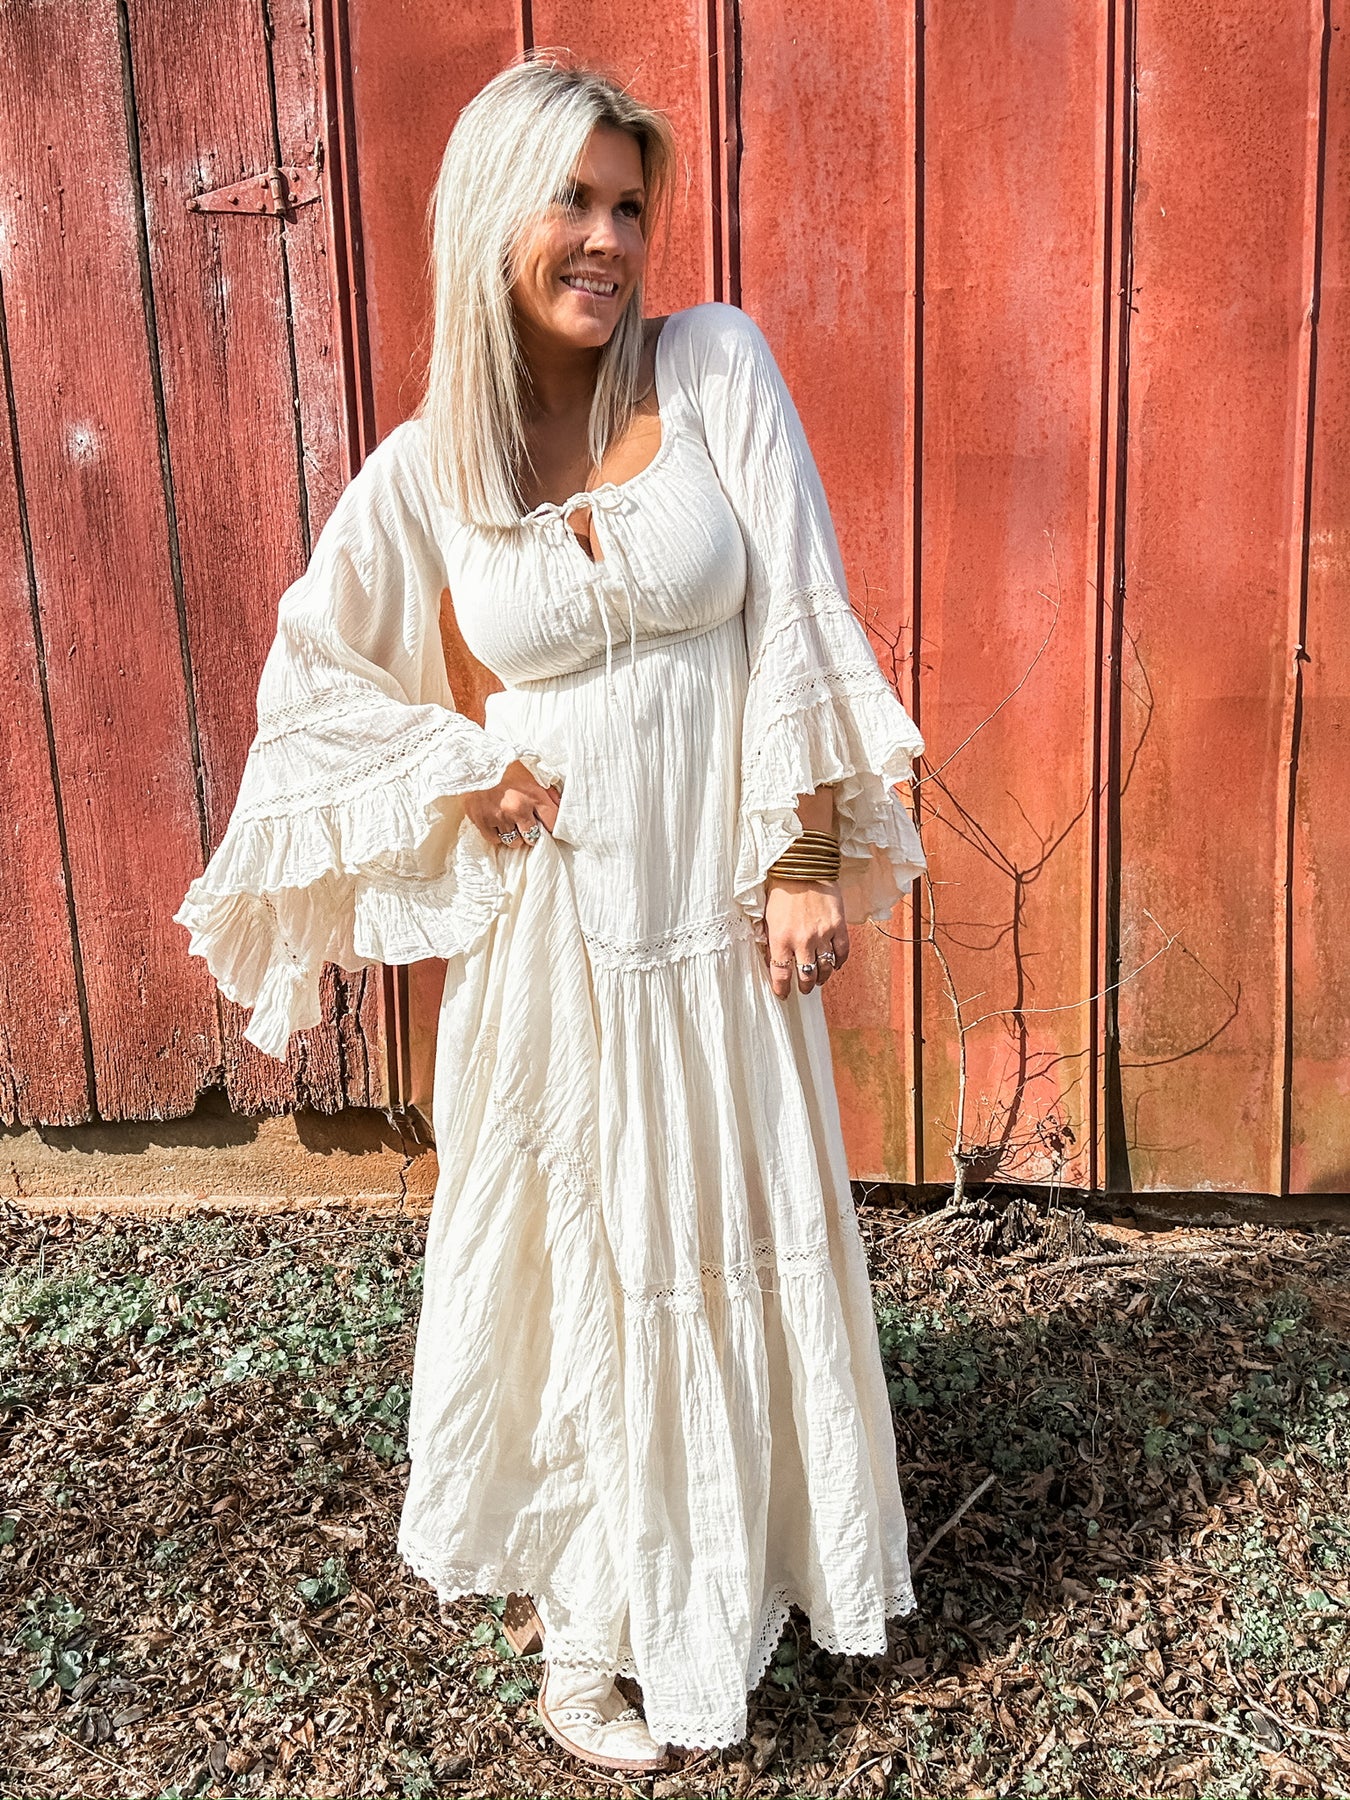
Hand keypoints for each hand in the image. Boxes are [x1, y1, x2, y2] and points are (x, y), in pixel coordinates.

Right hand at [464, 760, 560, 848]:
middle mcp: (518, 808)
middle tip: (524, 825)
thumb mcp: (532, 773)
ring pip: (514, 842)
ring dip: (513, 835)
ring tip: (508, 822)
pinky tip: (496, 823)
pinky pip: (495, 840)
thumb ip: (548, 791)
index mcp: (534, 795)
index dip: (550, 827)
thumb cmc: (505, 766)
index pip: (552, 822)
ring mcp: (500, 817)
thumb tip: (559, 807)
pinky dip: (497, 834)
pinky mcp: (483, 821)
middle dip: (530, 833)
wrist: (475, 761)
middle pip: (533, 837)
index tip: (546, 826)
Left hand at [761, 876, 848, 997]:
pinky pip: (842, 952)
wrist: (803, 864)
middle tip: (804, 987)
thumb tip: (771, 958)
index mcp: (780, 938)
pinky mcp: (838, 926)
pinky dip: (839, 962)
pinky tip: (835, 965)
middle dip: (804, 986)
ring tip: (818, 979)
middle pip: (805, 976)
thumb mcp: (766, 915)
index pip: (781, 974)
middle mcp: (802, 940)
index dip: (782, 989)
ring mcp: (823, 934)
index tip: (783, 994)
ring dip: (821, 978)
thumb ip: (769, 939)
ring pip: (825, 968)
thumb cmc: (781, 888)